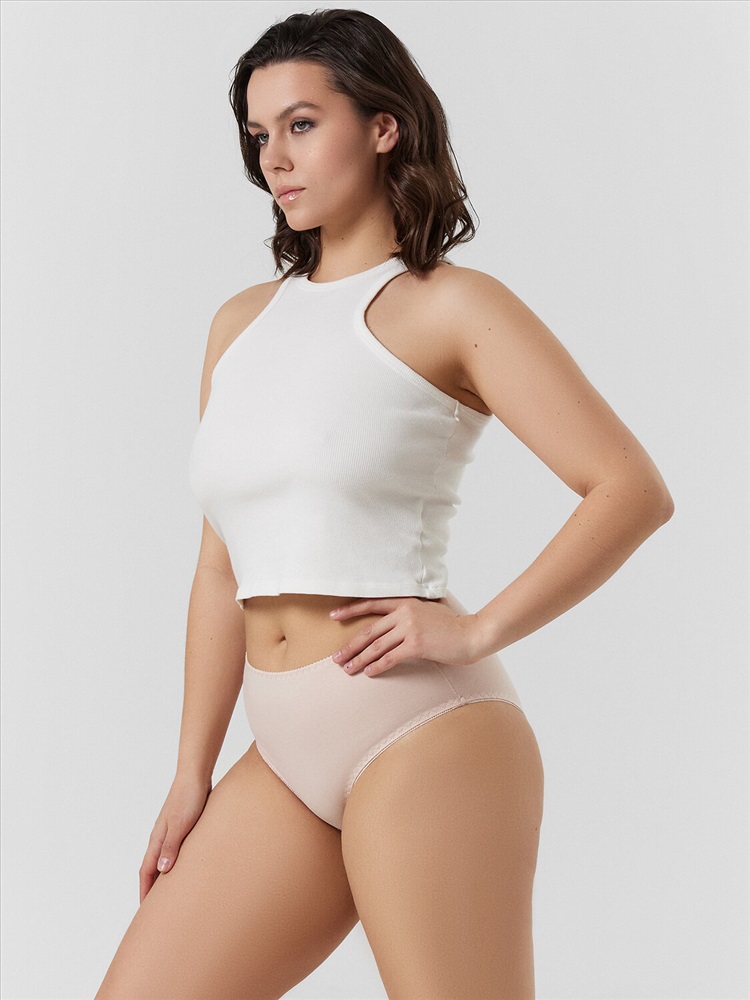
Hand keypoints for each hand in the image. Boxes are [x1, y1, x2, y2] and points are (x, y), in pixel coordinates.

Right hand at [139, 772, 211, 902]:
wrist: (196, 776)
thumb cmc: (189, 798)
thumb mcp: (180, 824)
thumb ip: (171, 846)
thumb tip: (162, 871)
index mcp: (157, 839)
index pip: (147, 871)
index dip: (145, 891)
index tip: (146, 912)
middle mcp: (161, 837)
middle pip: (152, 868)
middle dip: (152, 888)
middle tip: (156, 910)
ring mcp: (171, 832)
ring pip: (164, 860)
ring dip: (163, 877)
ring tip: (171, 894)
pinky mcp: (183, 826)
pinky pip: (175, 851)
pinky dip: (175, 864)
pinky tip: (186, 868)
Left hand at [330, 596, 483, 676]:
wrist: (472, 634)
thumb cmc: (452, 626)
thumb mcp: (429, 611)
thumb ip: (412, 612)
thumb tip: (397, 620)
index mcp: (405, 602)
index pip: (371, 604)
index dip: (350, 610)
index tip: (333, 616)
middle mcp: (405, 613)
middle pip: (369, 631)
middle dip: (350, 645)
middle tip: (336, 657)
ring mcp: (410, 628)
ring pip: (376, 646)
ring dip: (359, 659)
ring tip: (348, 669)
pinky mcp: (416, 644)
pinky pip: (390, 657)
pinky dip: (377, 666)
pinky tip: (368, 672)